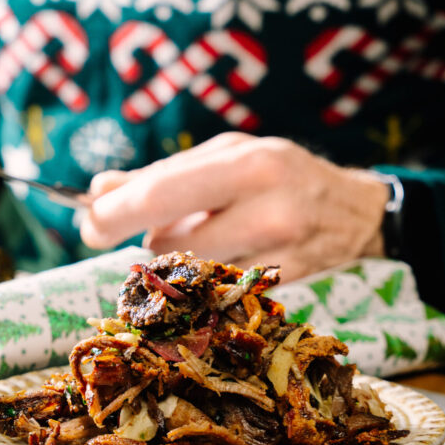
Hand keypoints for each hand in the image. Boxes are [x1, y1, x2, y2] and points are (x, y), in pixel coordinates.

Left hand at [80, 133, 388, 280]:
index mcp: (249, 164)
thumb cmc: (279, 172)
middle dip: (141, 238)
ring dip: (174, 258)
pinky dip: (203, 275)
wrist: (356, 211)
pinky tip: (221, 254)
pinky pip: (216, 288)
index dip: (115, 213)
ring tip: (196, 233)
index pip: (163, 195)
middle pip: (170, 244)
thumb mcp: (227, 155)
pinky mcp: (282, 288)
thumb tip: (96, 192)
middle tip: (124, 229)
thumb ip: (162, 175)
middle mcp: (268, 210)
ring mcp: (279, 255)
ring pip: (189, 273)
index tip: (88, 222)